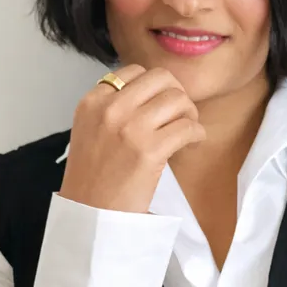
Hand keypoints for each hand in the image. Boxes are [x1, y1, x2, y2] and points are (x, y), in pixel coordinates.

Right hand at [59, 65, 205, 212]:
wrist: (89, 215)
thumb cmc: (93, 179)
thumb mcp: (90, 130)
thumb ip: (113, 108)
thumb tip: (152, 95)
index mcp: (93, 102)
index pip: (134, 71)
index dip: (155, 86)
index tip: (160, 104)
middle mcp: (110, 109)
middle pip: (161, 79)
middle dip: (176, 94)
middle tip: (180, 114)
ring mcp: (130, 128)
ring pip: (178, 99)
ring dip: (190, 113)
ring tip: (186, 129)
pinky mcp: (150, 150)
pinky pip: (188, 127)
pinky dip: (197, 133)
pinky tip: (192, 142)